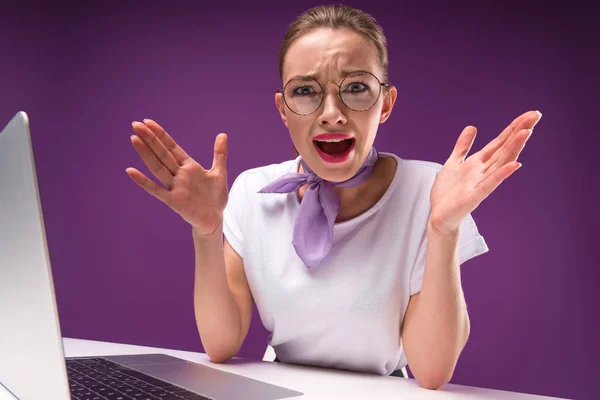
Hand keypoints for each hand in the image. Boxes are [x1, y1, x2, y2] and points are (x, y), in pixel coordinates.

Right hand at [126, 119, 228, 234]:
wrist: (214, 218)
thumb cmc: (215, 197)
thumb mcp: (219, 173)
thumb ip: (219, 154)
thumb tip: (222, 134)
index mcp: (189, 166)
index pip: (172, 147)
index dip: (161, 135)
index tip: (148, 122)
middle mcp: (179, 174)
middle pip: (162, 154)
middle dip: (150, 139)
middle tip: (135, 124)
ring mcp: (175, 187)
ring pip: (157, 167)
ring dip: (146, 154)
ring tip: (134, 139)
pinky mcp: (173, 201)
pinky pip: (156, 190)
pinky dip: (143, 181)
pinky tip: (131, 171)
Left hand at [428, 110, 541, 235]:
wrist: (439, 216)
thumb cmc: (447, 193)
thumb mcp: (453, 163)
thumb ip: (462, 147)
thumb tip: (472, 127)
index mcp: (478, 163)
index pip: (499, 142)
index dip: (512, 128)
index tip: (530, 114)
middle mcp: (484, 171)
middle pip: (504, 148)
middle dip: (518, 132)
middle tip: (535, 116)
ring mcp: (481, 183)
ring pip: (500, 162)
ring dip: (513, 147)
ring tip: (527, 132)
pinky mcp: (474, 196)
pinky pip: (490, 184)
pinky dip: (502, 174)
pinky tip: (515, 164)